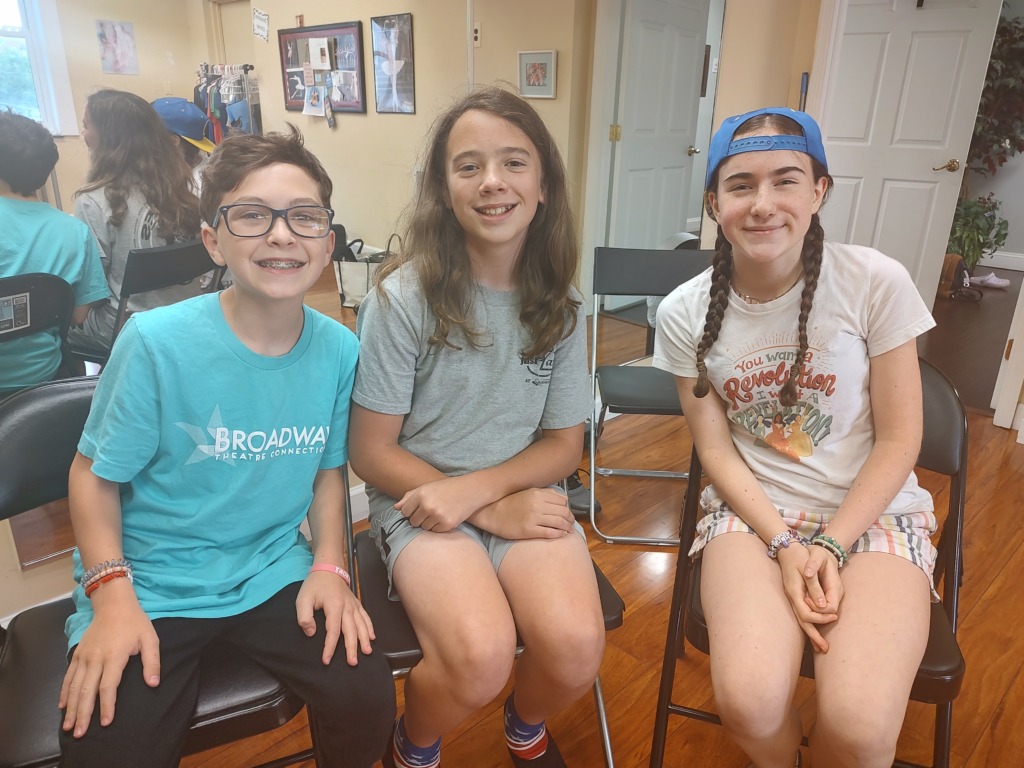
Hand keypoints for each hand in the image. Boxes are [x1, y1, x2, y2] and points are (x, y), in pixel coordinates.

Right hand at [58, 581, 159, 737]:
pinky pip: (68, 676)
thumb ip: (152, 662)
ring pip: (74, 686)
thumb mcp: (150, 638)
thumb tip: (153, 683)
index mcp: (114, 656)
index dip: (107, 706)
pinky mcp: (77, 653)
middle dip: (83, 714)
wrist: (113, 603)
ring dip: (71, 707)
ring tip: (68, 726)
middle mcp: (95, 658)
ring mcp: (84, 656)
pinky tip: (62, 706)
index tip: (106, 722)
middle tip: (78, 734)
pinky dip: (64, 692)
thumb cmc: (135, 622)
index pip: (108, 686)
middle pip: (86, 691)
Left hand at [296, 571, 374, 665]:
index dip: (330, 647)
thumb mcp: (303, 599)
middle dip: (352, 647)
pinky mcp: (356, 603)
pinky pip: (365, 617)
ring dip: (364, 639)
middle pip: (351, 630)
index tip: (326, 660)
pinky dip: (370, 627)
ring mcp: (353, 605)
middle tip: (353, 662)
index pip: (333, 631)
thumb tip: (311, 632)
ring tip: (367, 652)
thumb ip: (304, 617)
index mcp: (334, 606)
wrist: (328, 568)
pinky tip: (372, 637)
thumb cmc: (314, 585)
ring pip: (361, 624)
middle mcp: (347, 607)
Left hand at [394, 475, 486, 531]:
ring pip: (424, 528)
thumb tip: (395, 508)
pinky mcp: (447, 524)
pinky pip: (435, 531)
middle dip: (420, 518)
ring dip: (429, 523)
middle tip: (432, 511)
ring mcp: (437, 515)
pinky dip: (439, 527)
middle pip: (413, 522)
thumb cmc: (447, 488)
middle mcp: (427, 505)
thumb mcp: (427, 487)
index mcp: (421, 494)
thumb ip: (409, 496)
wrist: (471, 490)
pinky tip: (446, 517)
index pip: (405, 512)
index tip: (420, 508)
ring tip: (439, 513)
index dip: (411, 511)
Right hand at [470, 488, 574, 539]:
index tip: (568, 513)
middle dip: (570, 519)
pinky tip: (561, 535)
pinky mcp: (529, 530)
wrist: (492, 513)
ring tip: (568, 530)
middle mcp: (537, 504)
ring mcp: (533, 518)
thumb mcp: (528, 492)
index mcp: (537, 493)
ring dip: (567, 527)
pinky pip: (549, 533)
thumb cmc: (510, 503)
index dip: (568, 508)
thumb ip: (545, 493)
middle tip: (571, 523)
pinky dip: (558, 534)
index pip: (562, 501)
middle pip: (563, 512)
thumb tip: (563, 499)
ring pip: (559, 522)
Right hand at [777, 544, 838, 652]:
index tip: (834, 616)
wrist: (787, 549)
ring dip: (812, 634)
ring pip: (802, 620)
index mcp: (795, 592)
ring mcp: (793, 598)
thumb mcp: (808, 568)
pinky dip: (809, 624)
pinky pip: (802, 614)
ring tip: (820, 647)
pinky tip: (814, 630)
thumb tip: (823, 607)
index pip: (807, 614)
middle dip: (814, 636)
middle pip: (803, 622)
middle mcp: (793, 598)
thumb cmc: (799, 556)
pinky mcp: (796, 597)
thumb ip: (815, 588)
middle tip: (825, 649)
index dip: (821, 618)